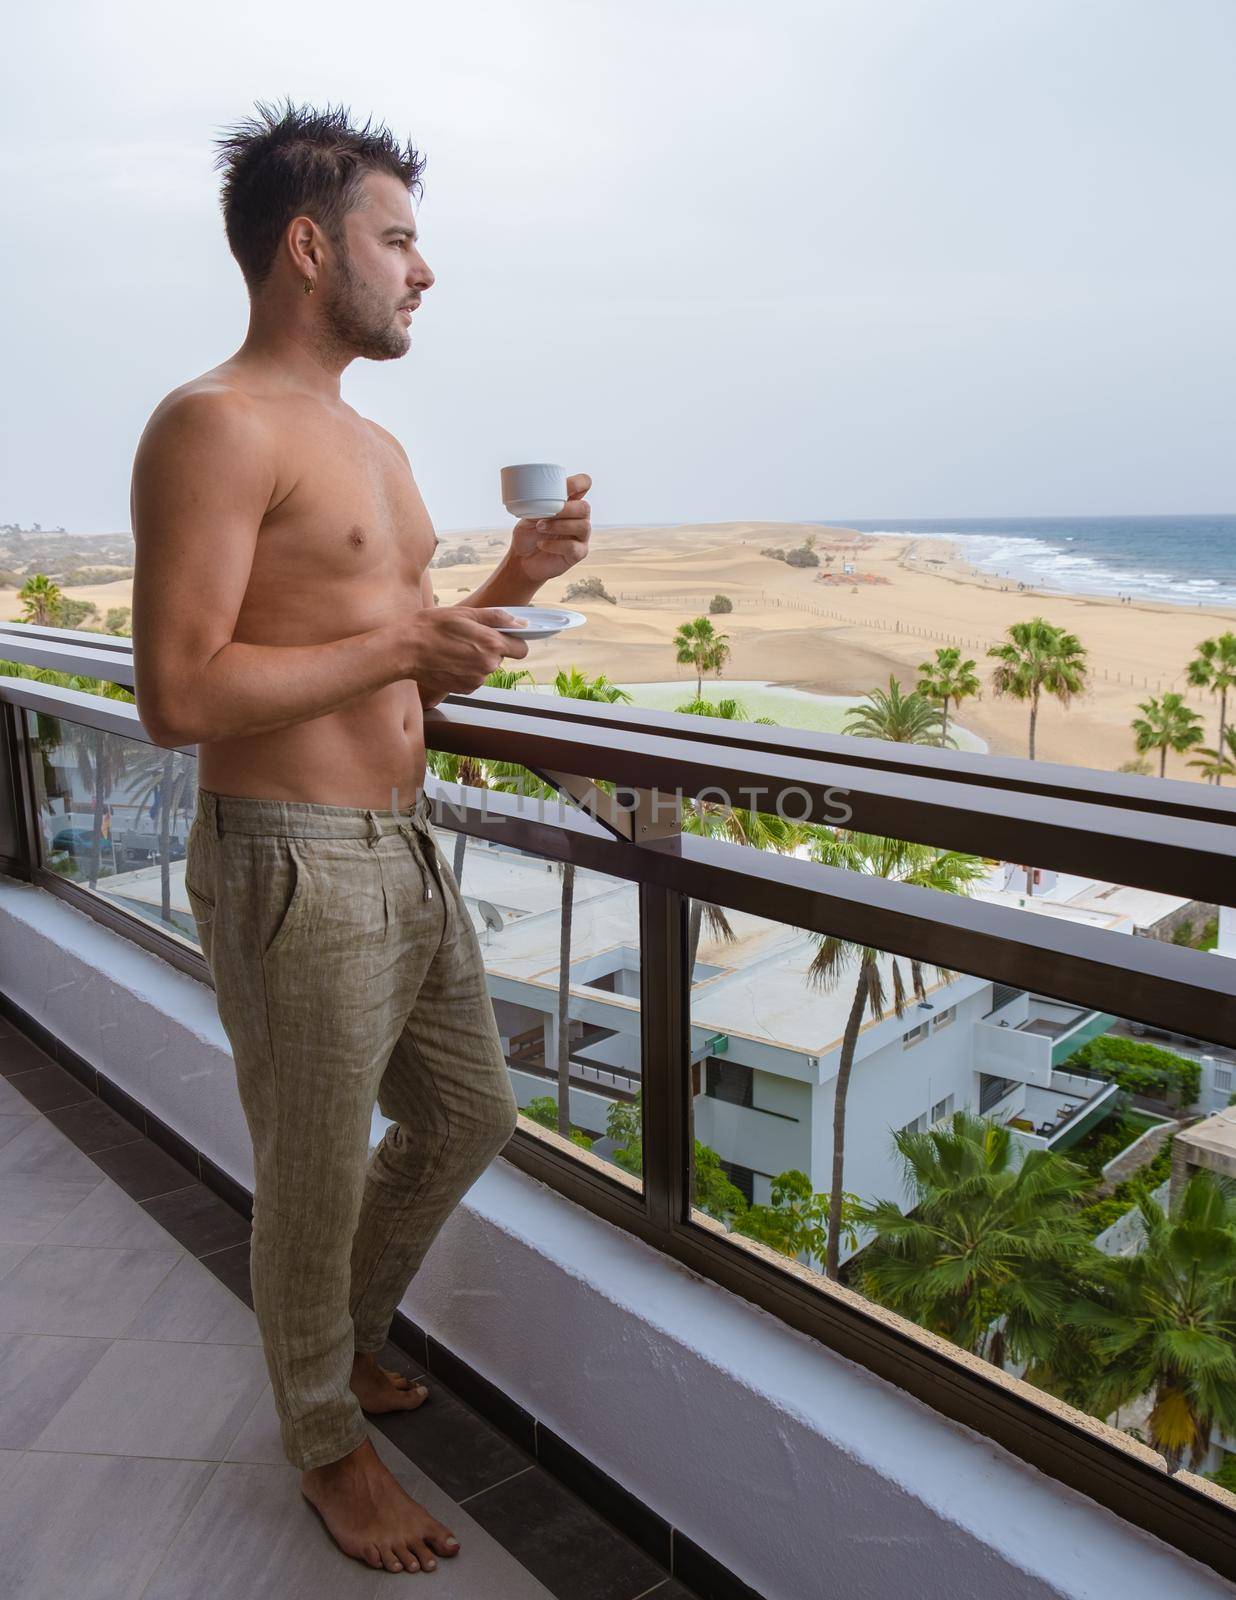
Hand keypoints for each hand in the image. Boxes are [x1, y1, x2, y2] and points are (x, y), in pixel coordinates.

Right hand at [408, 606, 529, 709]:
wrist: (405, 650)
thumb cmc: (432, 627)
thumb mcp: (466, 614)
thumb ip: (497, 618)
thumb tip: (521, 623)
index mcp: (492, 644)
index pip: (521, 649)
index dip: (513, 641)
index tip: (500, 635)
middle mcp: (488, 666)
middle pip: (500, 658)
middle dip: (489, 648)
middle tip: (466, 637)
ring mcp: (476, 680)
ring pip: (485, 669)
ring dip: (475, 660)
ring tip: (453, 649)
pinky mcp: (464, 689)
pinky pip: (473, 678)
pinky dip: (465, 671)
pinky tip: (449, 660)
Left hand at [509, 471, 590, 583]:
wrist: (522, 559)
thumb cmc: (527, 534)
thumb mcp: (528, 515)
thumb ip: (538, 504)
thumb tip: (540, 497)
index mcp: (569, 502)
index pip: (584, 485)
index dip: (579, 482)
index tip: (566, 487)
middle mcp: (579, 517)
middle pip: (585, 507)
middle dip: (565, 509)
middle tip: (545, 514)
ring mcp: (581, 536)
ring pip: (583, 526)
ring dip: (559, 526)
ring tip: (540, 527)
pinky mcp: (579, 553)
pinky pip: (573, 547)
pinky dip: (555, 545)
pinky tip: (542, 544)